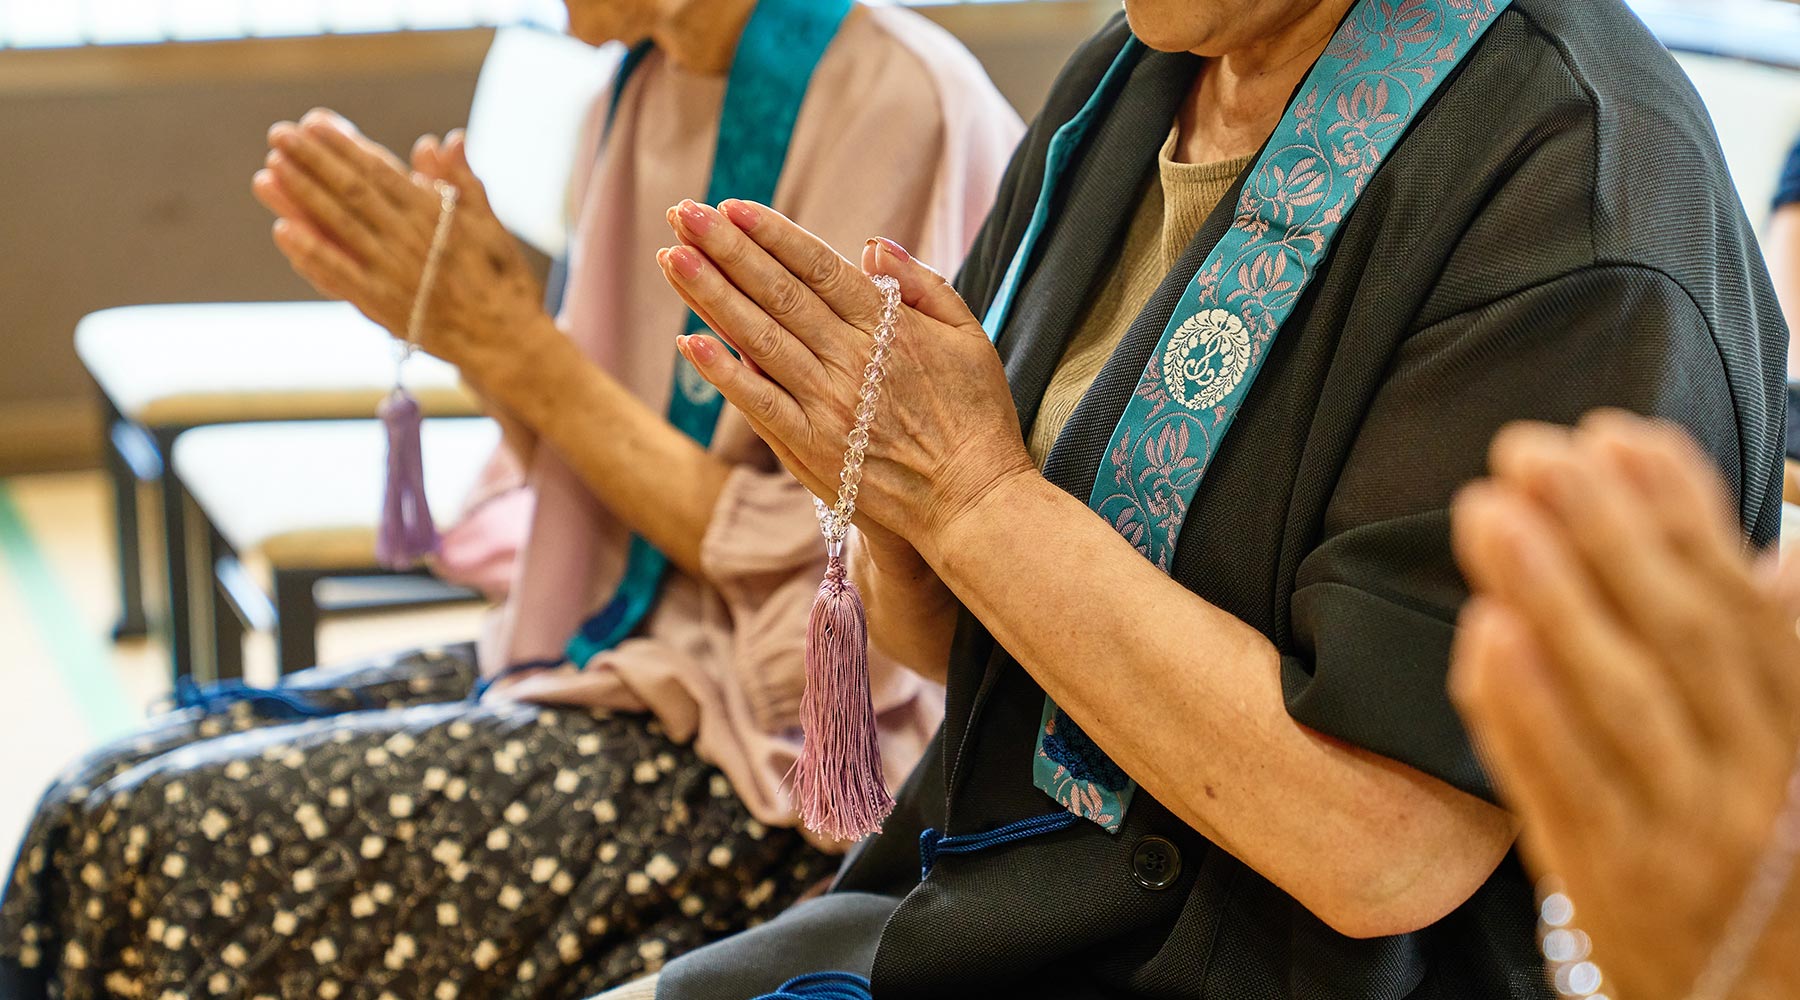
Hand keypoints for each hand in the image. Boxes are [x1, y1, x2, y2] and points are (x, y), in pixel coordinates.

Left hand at [251, 110, 545, 388]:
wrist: (508, 343)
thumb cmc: (502, 282)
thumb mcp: (490, 226)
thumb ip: (464, 183)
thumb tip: (444, 139)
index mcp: (437, 216)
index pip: (380, 170)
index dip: (345, 144)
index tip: (315, 122)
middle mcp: (410, 239)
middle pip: (351, 192)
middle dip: (312, 161)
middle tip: (280, 134)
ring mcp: (392, 273)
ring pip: (338, 227)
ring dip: (300, 197)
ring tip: (269, 171)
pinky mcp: (382, 306)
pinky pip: (338, 276)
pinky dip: (309, 254)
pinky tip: (282, 231)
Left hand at [655, 199, 1035, 557]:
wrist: (973, 500)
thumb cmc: (977, 417)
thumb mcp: (969, 336)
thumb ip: (924, 287)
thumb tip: (872, 247)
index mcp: (889, 326)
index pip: (818, 267)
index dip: (772, 234)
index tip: (731, 206)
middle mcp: (851, 359)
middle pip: (777, 292)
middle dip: (724, 248)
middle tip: (681, 213)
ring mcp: (827, 404)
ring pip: (758, 338)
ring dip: (710, 295)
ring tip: (671, 257)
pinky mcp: (811, 448)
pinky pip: (758, 403)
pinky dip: (722, 372)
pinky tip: (687, 341)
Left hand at [1449, 412, 1799, 999]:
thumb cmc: (1775, 856)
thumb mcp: (1799, 750)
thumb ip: (1785, 660)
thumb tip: (1783, 552)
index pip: (1746, 606)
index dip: (1685, 514)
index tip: (1619, 435)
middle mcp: (1758, 784)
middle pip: (1675, 637)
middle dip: (1600, 532)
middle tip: (1527, 450)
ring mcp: (1684, 838)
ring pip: (1615, 702)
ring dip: (1550, 599)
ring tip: (1486, 512)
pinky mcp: (1609, 887)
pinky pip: (1561, 789)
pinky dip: (1521, 711)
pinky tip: (1482, 634)